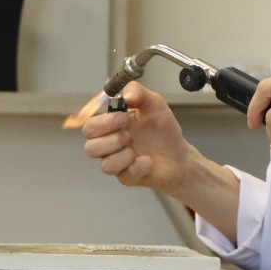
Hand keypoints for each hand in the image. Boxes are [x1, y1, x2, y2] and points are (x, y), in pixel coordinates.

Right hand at [80, 82, 197, 194]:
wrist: (180, 155)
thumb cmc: (163, 130)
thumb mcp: (154, 103)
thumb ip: (138, 92)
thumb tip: (126, 95)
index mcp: (111, 126)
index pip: (89, 126)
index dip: (101, 122)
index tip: (122, 116)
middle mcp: (111, 146)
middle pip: (89, 147)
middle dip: (109, 139)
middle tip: (127, 133)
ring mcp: (119, 163)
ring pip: (104, 165)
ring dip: (121, 155)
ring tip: (136, 148)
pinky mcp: (129, 177)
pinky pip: (125, 175)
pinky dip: (138, 166)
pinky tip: (148, 161)